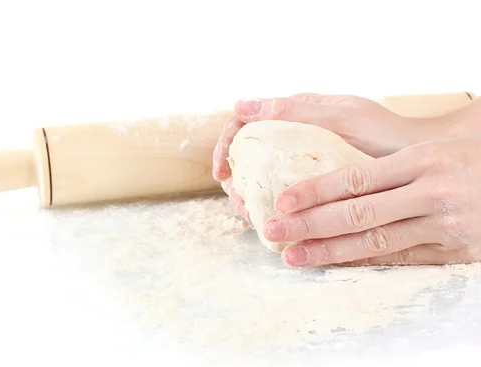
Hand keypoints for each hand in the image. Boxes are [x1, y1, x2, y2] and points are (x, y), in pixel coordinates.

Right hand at [212, 93, 443, 221]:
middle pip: (247, 160)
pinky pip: (282, 203)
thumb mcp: (339, 116)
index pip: (244, 126)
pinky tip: (272, 226)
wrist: (418, 162)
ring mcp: (300, 169)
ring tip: (253, 217)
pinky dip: (271, 214)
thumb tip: (240, 105)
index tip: (222, 170)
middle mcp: (292, 143)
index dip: (226, 147)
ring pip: (261, 184)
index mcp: (293, 118)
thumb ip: (292, 110)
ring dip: (249, 201)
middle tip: (238, 202)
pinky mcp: (313, 194)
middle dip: (235, 182)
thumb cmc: (384, 132)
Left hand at [262, 138, 480, 266]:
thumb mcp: (431, 152)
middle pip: (358, 212)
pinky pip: (401, 258)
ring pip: (376, 241)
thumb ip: (387, 168)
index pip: (355, 177)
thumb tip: (328, 182)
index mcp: (422, 159)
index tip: (283, 200)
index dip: (315, 190)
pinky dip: (364, 262)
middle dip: (310, 223)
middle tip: (275, 229)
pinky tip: (336, 264)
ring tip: (295, 255)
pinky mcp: (455, 251)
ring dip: (330, 250)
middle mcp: (432, 192)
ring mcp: (444, 225)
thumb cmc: (468, 162)